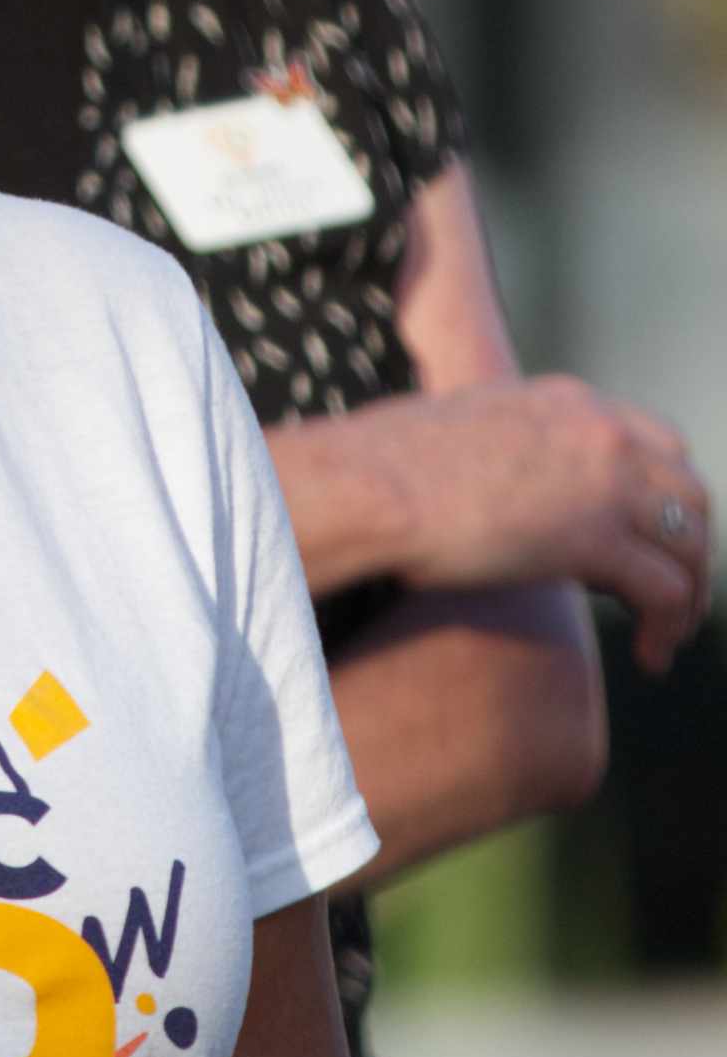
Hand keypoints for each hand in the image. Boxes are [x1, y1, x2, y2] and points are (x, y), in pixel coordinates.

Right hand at [389, 377, 711, 674]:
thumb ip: (489, 448)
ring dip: (690, 593)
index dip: (665, 497)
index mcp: (563, 401)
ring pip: (691, 543)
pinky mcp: (595, 538)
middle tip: (673, 594)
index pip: (655, 442)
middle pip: (687, 492)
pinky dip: (668, 625)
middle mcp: (598, 431)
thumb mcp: (452, 432)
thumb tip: (469, 482)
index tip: (651, 539)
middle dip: (690, 548)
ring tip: (668, 636)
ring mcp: (605, 482)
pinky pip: (665, 589)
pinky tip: (649, 654)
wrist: (365, 486)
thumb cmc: (375, 469)